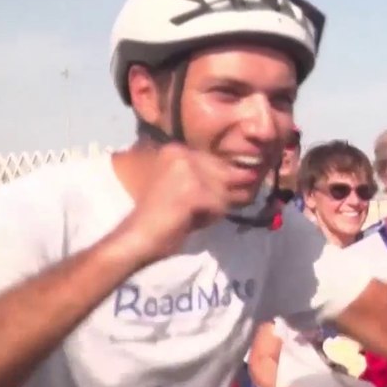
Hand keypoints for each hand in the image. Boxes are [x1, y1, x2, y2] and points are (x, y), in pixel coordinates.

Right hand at [116, 144, 241, 262]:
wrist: (138, 237)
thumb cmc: (162, 216)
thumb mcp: (184, 186)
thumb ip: (208, 177)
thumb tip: (248, 175)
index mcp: (175, 149)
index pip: (217, 160)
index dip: (224, 179)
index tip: (220, 193)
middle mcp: (181, 154)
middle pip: (225, 173)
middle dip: (224, 194)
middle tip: (207, 209)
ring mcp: (187, 171)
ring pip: (224, 191)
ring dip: (216, 208)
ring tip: (195, 216)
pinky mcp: (193, 191)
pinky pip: (220, 205)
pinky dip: (212, 218)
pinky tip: (193, 222)